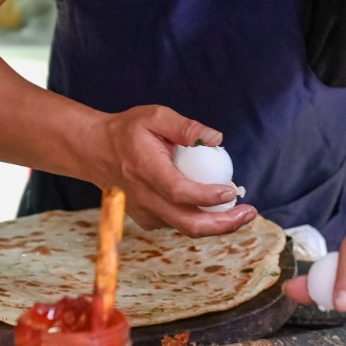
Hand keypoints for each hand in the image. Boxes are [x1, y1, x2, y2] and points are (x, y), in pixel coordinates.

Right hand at [96, 105, 256, 236]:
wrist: (96, 152)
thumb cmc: (128, 132)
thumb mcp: (155, 116)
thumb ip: (186, 127)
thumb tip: (216, 139)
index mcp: (146, 171)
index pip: (180, 193)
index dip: (207, 197)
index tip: (231, 191)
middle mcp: (145, 198)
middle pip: (188, 224)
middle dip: (224, 224)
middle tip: (249, 213)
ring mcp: (145, 213)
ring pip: (187, 228)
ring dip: (217, 224)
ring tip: (240, 211)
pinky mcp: (149, 220)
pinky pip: (179, 223)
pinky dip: (201, 218)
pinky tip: (215, 205)